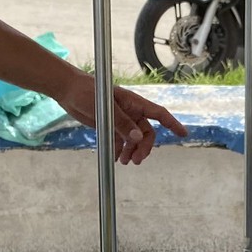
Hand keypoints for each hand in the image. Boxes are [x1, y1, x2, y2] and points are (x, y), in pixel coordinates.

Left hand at [53, 70, 188, 163]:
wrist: (67, 90)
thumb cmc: (87, 91)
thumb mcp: (105, 108)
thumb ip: (122, 123)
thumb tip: (138, 139)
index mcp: (134, 103)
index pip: (159, 114)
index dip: (172, 124)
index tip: (183, 134)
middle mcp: (130, 111)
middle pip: (146, 133)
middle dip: (144, 147)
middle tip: (135, 161)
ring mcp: (120, 119)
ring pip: (133, 139)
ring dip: (132, 151)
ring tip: (123, 162)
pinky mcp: (109, 125)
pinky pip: (120, 141)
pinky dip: (119, 150)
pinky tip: (114, 158)